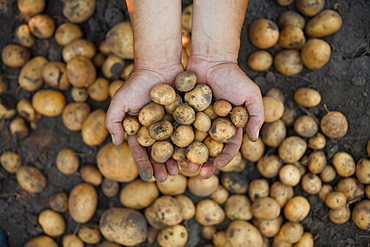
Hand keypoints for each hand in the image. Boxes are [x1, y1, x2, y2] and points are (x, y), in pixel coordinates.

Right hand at [105, 64, 182, 181]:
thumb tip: (116, 144)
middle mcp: (156, 129)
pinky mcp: (186, 116)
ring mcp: (172, 123)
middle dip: (161, 166)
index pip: (141, 151)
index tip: (149, 178)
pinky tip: (192, 155)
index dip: (144, 165)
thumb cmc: (137, 83)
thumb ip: (113, 122)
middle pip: (159, 152)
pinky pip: (188, 133)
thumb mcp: (119, 101)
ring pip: (174, 146)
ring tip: (179, 171)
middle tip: (166, 178)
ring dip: (176, 160)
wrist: (159, 65)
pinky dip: (189, 145)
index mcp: (140, 129)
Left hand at [185, 56, 264, 177]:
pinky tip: (169, 148)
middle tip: (195, 171)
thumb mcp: (251, 94)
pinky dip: (174, 139)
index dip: (221, 160)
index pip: (227, 149)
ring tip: (181, 165)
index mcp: (229, 127)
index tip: (213, 168)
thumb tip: (254, 139)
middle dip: (202, 163)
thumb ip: (256, 116)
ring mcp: (196, 121)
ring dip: (187, 155)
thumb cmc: (233, 76)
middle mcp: (212, 128)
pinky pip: (178, 129)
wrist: (211, 59)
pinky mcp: (182, 113)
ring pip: (191, 144)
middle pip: (207, 150)